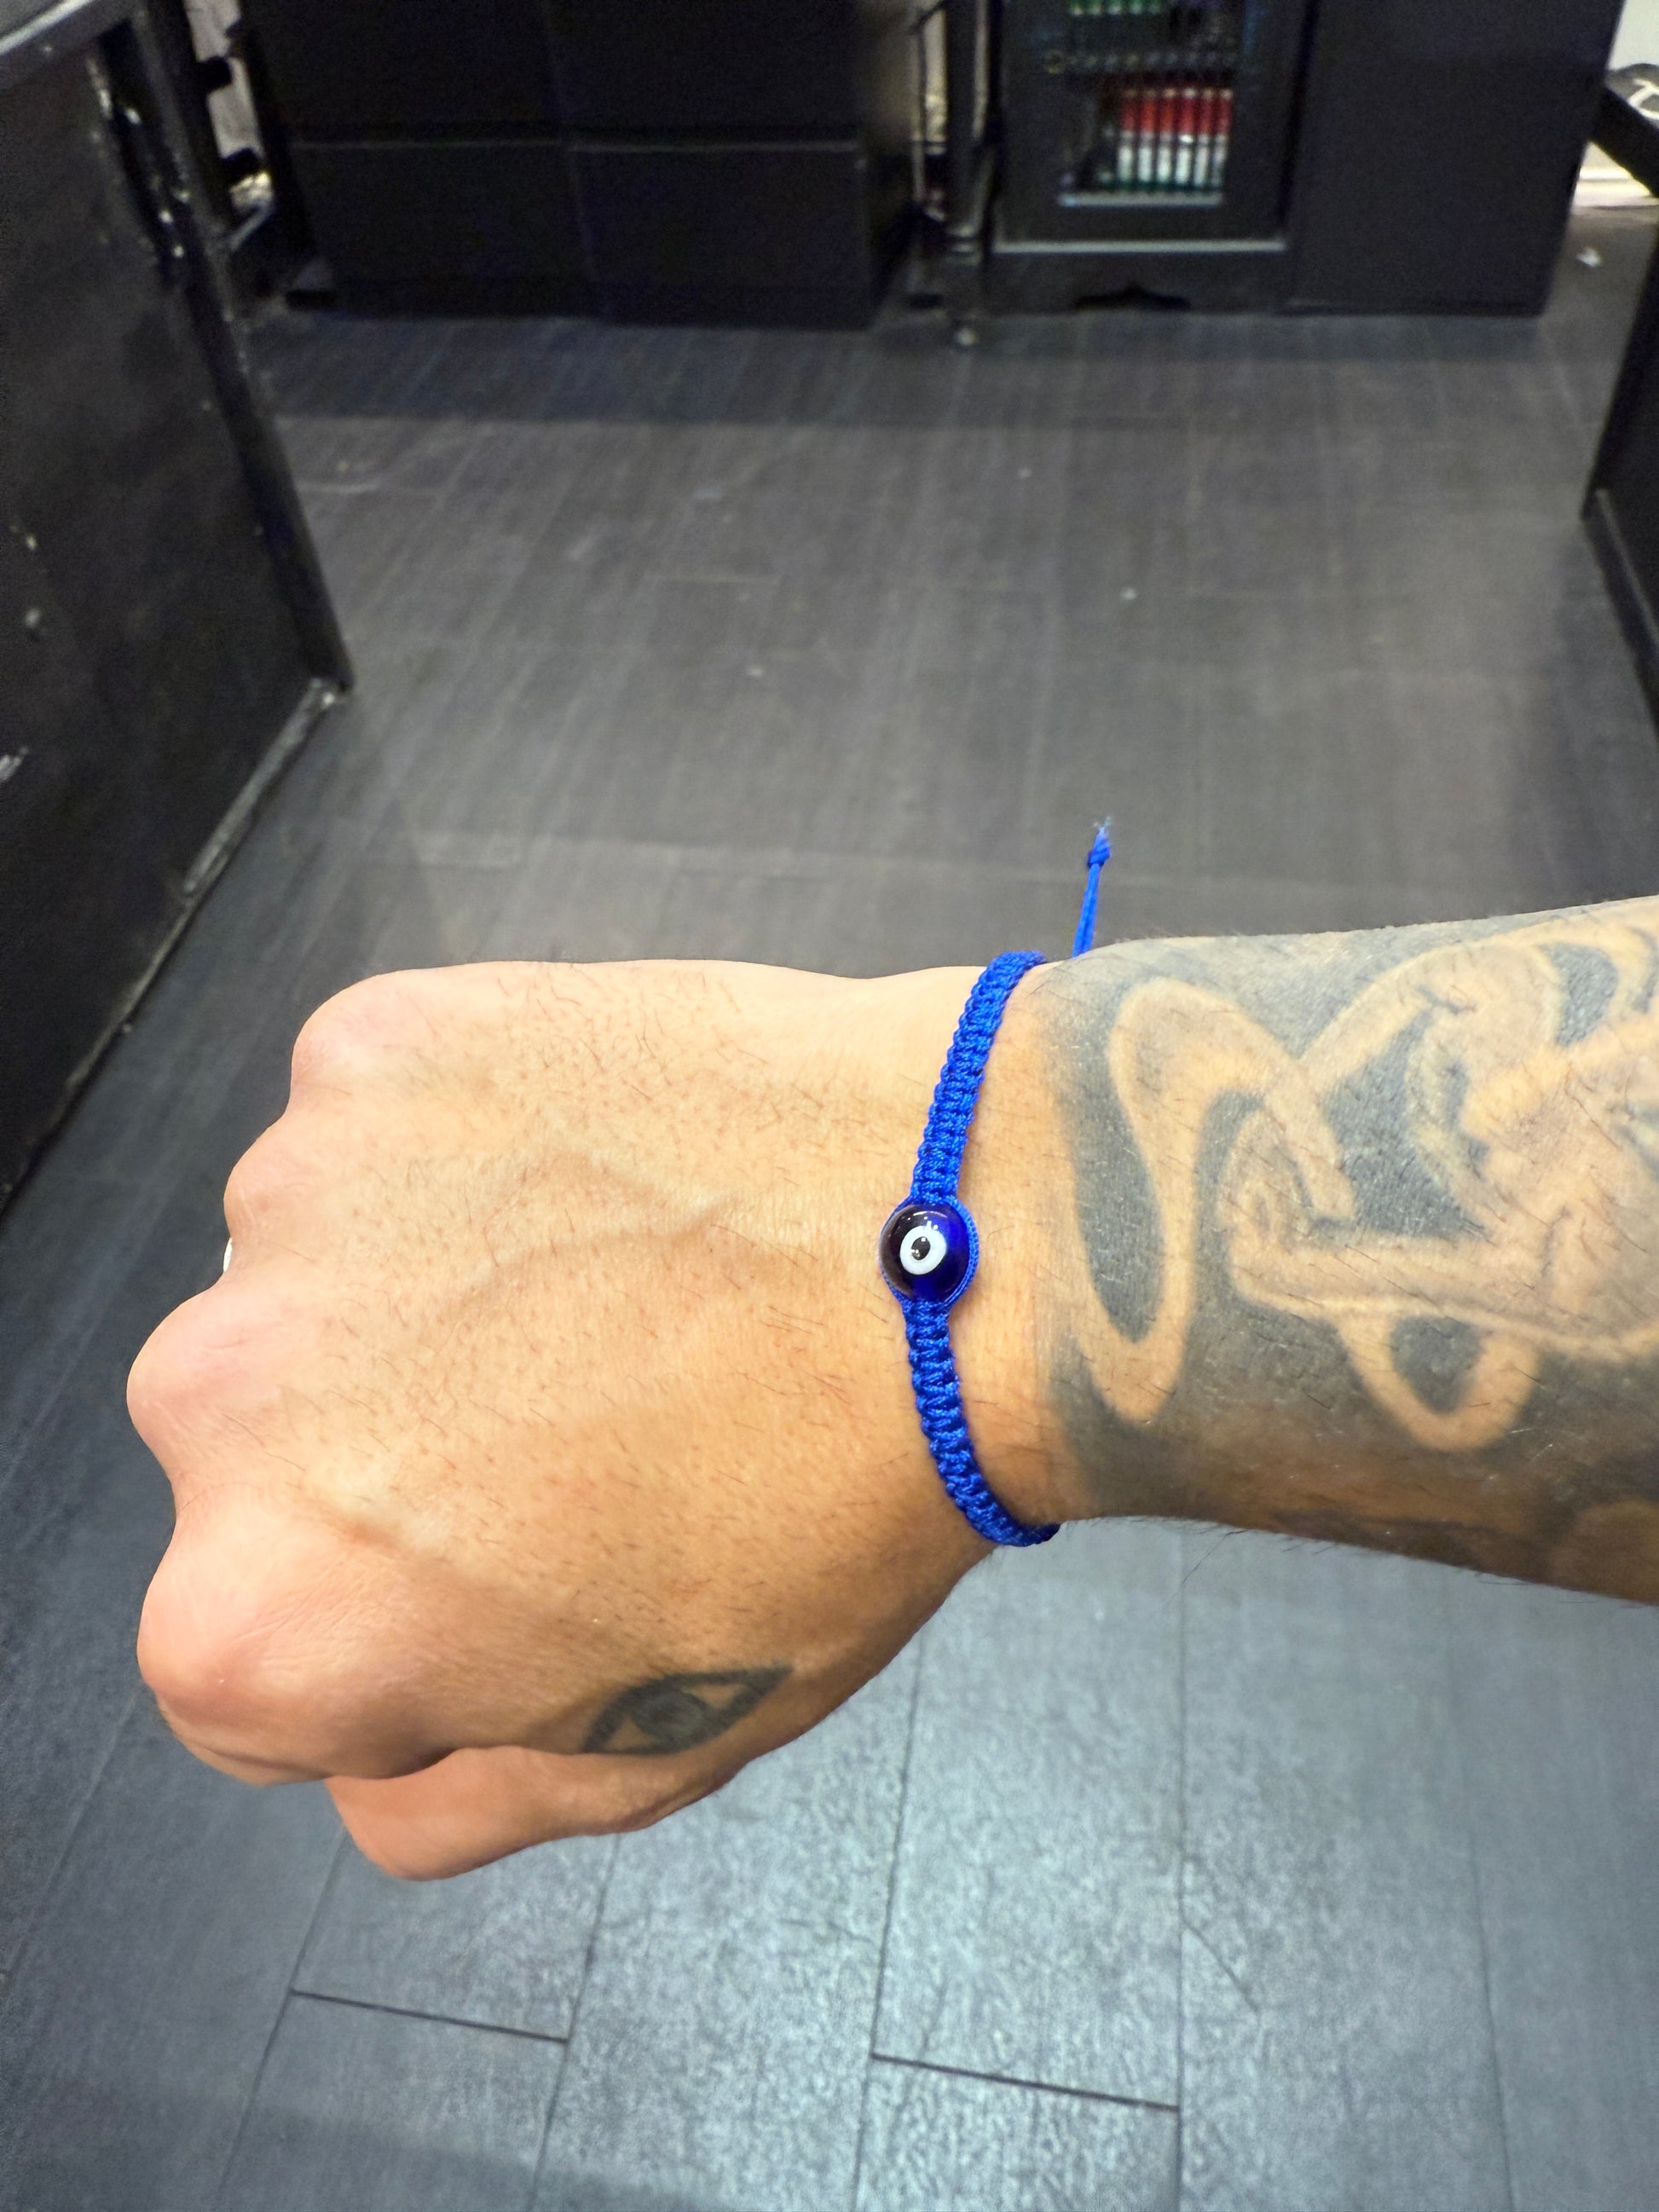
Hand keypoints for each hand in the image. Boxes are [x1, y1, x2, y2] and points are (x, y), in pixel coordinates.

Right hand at [128, 959, 1062, 1875]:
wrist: (968, 1240)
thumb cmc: (828, 1507)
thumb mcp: (645, 1756)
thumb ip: (445, 1803)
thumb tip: (374, 1768)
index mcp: (258, 1617)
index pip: (247, 1672)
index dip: (396, 1643)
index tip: (525, 1580)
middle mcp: (214, 1396)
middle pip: (264, 1460)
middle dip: (385, 1460)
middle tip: (581, 1425)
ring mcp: (290, 1196)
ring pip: (319, 1282)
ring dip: (420, 1295)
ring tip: (613, 1291)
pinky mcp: (371, 1044)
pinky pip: (385, 1130)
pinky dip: (467, 1154)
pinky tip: (606, 1180)